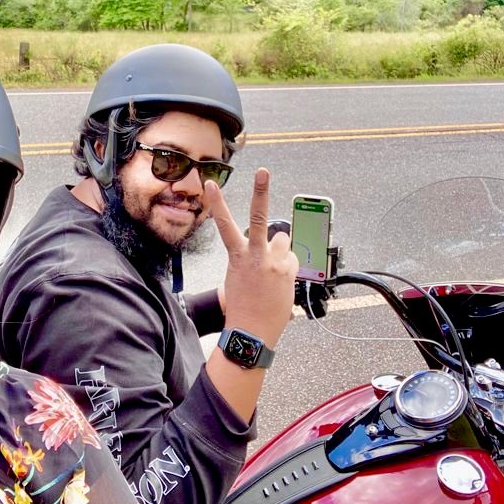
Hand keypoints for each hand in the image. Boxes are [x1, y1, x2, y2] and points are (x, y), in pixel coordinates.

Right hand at [204, 168, 297, 347]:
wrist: (251, 332)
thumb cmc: (240, 308)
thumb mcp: (237, 280)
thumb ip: (251, 260)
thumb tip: (270, 253)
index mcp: (237, 257)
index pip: (225, 225)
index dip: (217, 203)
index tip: (211, 185)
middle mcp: (255, 256)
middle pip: (259, 217)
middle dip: (261, 191)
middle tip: (263, 172)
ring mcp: (273, 263)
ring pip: (282, 239)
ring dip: (280, 248)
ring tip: (273, 267)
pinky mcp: (288, 272)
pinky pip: (292, 259)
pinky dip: (288, 267)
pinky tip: (281, 282)